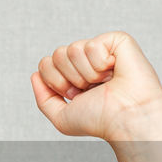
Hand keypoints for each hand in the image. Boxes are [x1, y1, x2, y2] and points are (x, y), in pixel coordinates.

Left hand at [30, 31, 161, 138]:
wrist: (126, 118)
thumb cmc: (101, 120)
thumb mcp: (61, 118)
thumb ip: (43, 99)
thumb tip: (35, 75)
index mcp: (75, 75)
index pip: (45, 64)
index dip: (56, 82)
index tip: (76, 95)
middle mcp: (87, 62)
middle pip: (56, 54)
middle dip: (69, 77)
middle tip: (90, 89)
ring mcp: (102, 50)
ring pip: (71, 49)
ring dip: (85, 73)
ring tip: (104, 81)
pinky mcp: (117, 41)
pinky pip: (91, 45)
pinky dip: (100, 63)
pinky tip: (115, 71)